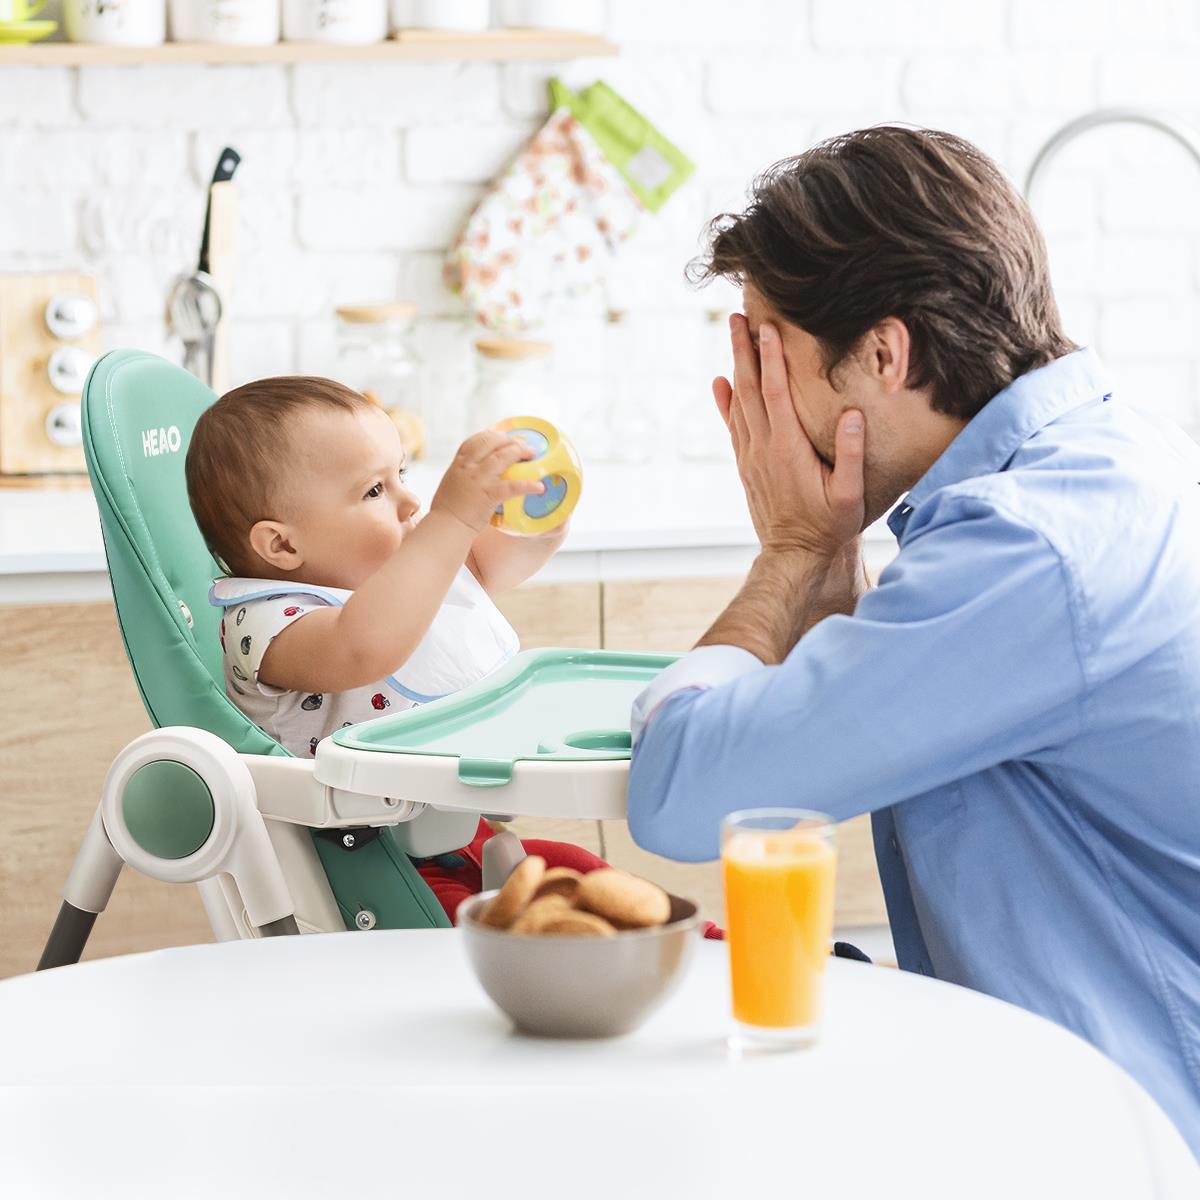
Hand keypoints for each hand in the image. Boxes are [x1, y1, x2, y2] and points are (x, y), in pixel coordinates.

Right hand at [430, 431, 544, 533]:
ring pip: (502, 457)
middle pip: (491, 442)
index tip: (504, 437)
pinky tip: (539, 487)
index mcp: (459, 463)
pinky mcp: (489, 494)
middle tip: (523, 444)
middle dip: (509, 440)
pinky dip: (528, 485)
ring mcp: (479, 479)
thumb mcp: (452, 482)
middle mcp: (468, 467)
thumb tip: (477, 470)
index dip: (493, 435)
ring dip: (519, 452)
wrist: (446, 526)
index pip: (476, 440)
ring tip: (532, 454)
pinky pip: (513, 486)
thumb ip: (464, 473)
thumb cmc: (448, 509)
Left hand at [714, 314, 864, 558]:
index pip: (775, 392)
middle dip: (743, 350)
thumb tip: (850, 414)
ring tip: (733, 337)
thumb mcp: (850, 496)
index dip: (771, 358)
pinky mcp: (746, 465)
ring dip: (735, 367)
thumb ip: (850, 454)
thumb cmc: (828, 526)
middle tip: (737, 317)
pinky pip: (733, 426)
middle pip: (749, 389)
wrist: (793, 555)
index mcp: (788, 448)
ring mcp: (751, 456)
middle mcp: (763, 448)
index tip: (767, 328)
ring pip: (738, 403)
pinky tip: (721, 383)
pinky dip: (725, 402)